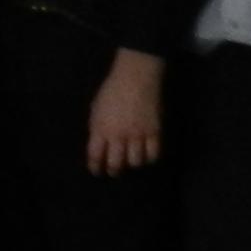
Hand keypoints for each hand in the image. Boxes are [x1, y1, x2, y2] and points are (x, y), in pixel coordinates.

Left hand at [83, 51, 166, 176]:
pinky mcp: (154, 132)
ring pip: (135, 162)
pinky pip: (153, 154)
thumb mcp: (96, 109)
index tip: (96, 171)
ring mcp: (137, 135)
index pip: (95, 156)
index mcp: (100, 128)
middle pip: (116, 164)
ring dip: (132, 164)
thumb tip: (98, 146)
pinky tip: (145, 155)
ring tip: (130, 160)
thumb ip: (96, 128)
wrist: (135, 79)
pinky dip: (149, 158)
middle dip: (113, 171)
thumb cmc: (111, 92)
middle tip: (114, 171)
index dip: (95, 167)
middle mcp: (118, 135)